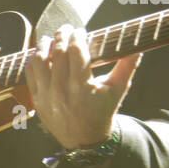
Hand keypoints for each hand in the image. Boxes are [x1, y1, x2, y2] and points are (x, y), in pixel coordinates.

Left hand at [24, 24, 141, 149]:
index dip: (77, 36)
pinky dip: (33, 61)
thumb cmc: (103, 111)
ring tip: (50, 38)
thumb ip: (127, 66)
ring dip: (44, 45)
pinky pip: (30, 74)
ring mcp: (47, 96)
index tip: (80, 30)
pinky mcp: (37, 100)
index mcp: (83, 87)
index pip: (76, 51)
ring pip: (39, 61)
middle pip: (57, 53)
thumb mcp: (118, 90)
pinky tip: (39, 53)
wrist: (86, 140)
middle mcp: (62, 91)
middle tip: (66, 28)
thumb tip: (138, 47)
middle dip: (62, 35)